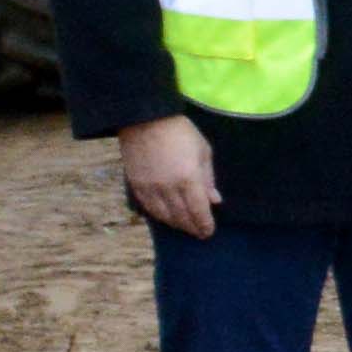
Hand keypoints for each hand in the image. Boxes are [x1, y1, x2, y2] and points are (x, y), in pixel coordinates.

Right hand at [117, 115, 218, 238]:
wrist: (145, 119)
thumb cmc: (180, 132)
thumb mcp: (203, 151)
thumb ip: (208, 178)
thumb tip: (215, 201)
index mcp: (188, 179)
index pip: (199, 212)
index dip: (205, 225)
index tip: (209, 232)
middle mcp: (169, 188)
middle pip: (182, 218)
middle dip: (192, 228)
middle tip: (199, 232)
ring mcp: (150, 188)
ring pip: (164, 216)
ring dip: (176, 224)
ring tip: (184, 226)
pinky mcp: (136, 185)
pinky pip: (148, 208)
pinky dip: (159, 216)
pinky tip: (166, 217)